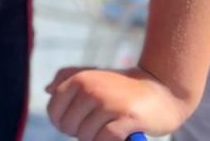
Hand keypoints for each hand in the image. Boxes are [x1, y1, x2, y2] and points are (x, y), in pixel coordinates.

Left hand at [46, 66, 189, 140]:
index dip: (63, 124)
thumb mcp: (93, 76)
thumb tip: (47, 90)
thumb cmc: (123, 88)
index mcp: (79, 80)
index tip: (77, 125)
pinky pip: (104, 140)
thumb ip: (67, 78)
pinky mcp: (127, 118)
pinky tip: (119, 136)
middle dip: (81, 133)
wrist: (162, 89)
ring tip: (110, 129)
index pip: (54, 112)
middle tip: (98, 127)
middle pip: (68, 127)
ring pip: (85, 136)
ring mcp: (108, 103)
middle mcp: (90, 89)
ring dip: (96, 139)